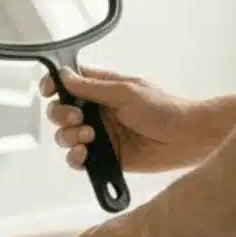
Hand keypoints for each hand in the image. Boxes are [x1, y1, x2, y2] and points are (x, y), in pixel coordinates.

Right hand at [40, 67, 203, 173]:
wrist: (186, 139)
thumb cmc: (164, 109)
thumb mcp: (126, 91)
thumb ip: (93, 87)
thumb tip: (64, 76)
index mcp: (102, 89)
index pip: (68, 83)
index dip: (54, 86)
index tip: (49, 91)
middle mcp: (97, 111)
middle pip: (60, 111)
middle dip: (61, 115)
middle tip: (77, 117)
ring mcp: (100, 135)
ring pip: (66, 136)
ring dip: (68, 136)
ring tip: (88, 136)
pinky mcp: (105, 157)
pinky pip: (78, 160)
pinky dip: (75, 158)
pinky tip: (84, 154)